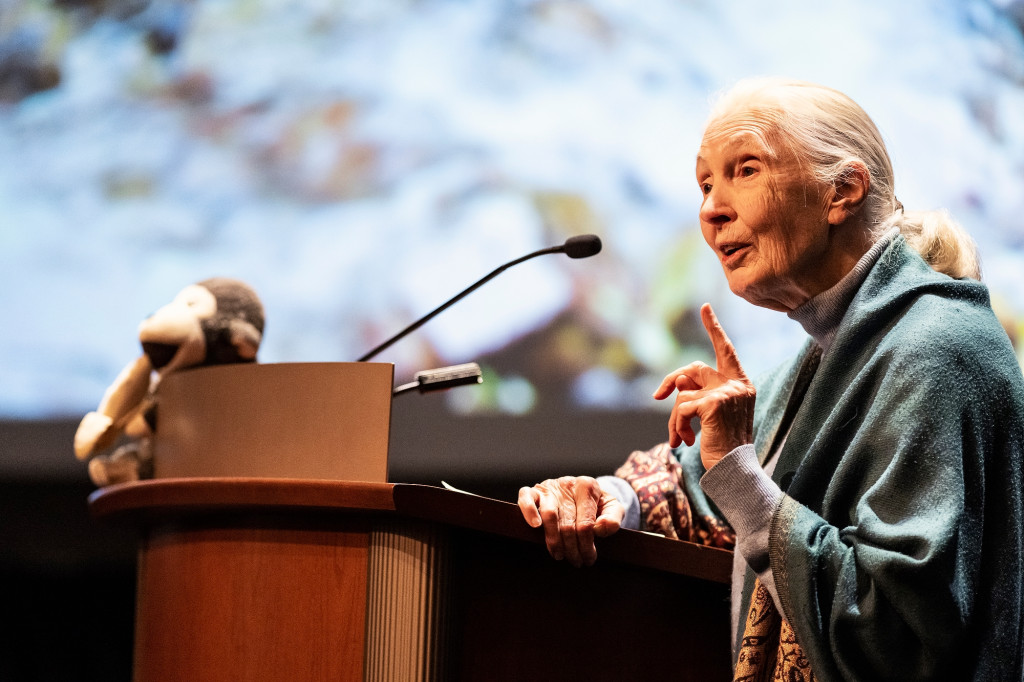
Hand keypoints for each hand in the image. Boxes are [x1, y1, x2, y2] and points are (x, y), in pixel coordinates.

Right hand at [517, 476, 623, 566]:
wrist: (579, 490)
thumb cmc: (596, 504)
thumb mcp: (611, 508)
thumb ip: (613, 518)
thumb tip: (600, 528)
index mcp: (587, 486)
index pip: (586, 522)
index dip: (587, 544)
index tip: (589, 559)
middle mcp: (567, 484)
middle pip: (568, 523)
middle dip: (572, 548)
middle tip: (576, 562)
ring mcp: (549, 488)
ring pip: (549, 514)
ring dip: (554, 540)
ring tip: (559, 555)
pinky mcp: (534, 491)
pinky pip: (526, 498)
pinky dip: (529, 512)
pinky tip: (536, 527)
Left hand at [653, 303, 754, 469]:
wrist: (733, 470)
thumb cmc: (721, 444)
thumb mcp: (710, 414)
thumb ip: (698, 392)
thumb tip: (676, 382)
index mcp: (741, 384)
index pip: (725, 350)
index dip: (713, 328)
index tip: (704, 307)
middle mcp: (737, 385)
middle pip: (692, 369)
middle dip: (670, 381)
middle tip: (658, 396)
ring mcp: (727, 393)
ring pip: (683, 393)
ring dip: (675, 418)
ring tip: (680, 438)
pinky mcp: (713, 404)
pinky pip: (681, 408)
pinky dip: (676, 426)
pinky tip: (685, 442)